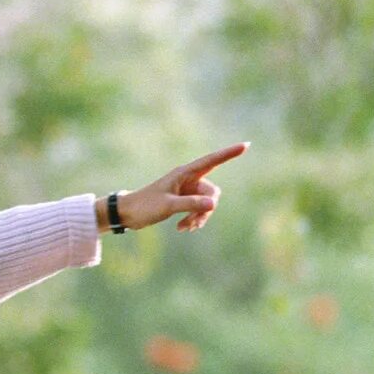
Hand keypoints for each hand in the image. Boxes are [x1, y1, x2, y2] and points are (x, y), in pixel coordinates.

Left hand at [102, 142, 248, 234]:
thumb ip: (190, 204)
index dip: (229, 153)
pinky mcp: (184, 201)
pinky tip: (182, 229)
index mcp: (185, 173)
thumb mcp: (168, 206)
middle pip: (212, 193)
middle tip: (192, 222)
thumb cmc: (145, 206)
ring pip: (207, 204)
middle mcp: (188, 180)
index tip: (246, 144)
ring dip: (199, 218)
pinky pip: (199, 210)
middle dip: (206, 209)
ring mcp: (187, 191)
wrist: (128, 214)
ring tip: (184, 228)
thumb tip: (214, 204)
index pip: (212, 161)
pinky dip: (194, 220)